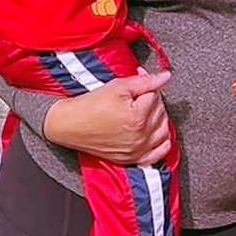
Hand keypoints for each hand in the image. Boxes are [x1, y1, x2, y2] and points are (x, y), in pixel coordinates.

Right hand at [43, 68, 171, 164]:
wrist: (69, 125)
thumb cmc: (89, 106)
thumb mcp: (118, 87)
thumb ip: (145, 81)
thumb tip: (166, 76)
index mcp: (137, 117)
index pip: (155, 96)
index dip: (146, 87)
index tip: (137, 85)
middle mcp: (140, 136)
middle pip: (161, 113)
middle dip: (152, 101)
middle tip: (138, 96)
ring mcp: (137, 150)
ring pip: (164, 131)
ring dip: (159, 118)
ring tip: (146, 110)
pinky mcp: (132, 158)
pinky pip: (159, 153)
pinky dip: (163, 143)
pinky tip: (157, 133)